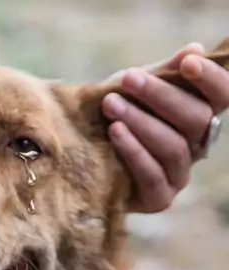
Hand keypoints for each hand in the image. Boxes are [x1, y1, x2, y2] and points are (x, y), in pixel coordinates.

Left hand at [102, 42, 228, 212]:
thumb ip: (163, 73)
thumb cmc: (114, 112)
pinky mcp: (158, 198)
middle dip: (161, 96)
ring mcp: (180, 174)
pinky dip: (133, 152)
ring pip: (173, 147)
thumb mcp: (134, 88)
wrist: (77, 151)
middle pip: (196, 119)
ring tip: (111, 104)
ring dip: (141, 123)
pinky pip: (152, 176)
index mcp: (200, 114)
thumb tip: (194, 50)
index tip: (189, 63)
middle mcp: (197, 145)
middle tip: (128, 79)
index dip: (211, 79)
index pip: (223, 95)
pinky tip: (115, 133)